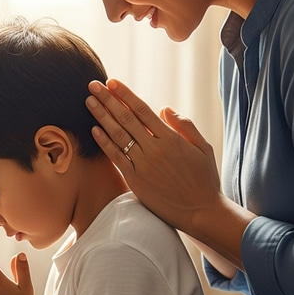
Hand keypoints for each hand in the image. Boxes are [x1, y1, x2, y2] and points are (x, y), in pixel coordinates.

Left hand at [86, 78, 222, 235]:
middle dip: (107, 100)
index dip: (125, 94)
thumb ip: (184, 126)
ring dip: (101, 116)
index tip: (112, 82)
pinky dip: (104, 142)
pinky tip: (94, 129)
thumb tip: (164, 108)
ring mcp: (142, 164)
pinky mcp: (134, 179)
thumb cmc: (204, 179)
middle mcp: (154, 148)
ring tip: (89, 102)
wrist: (200, 211)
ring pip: (117, 135)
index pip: (142, 110)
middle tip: (93, 85)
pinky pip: (116, 157)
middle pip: (125, 118)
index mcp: (171, 138)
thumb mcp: (203, 148)